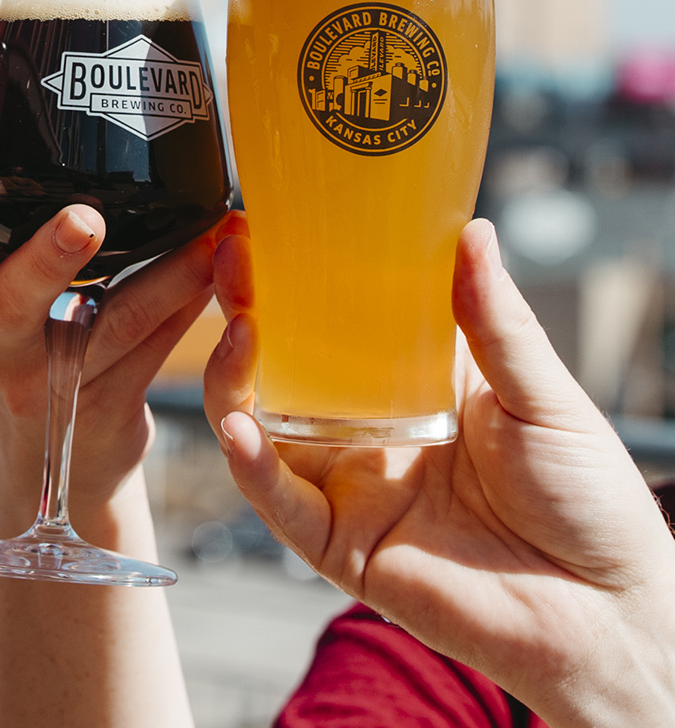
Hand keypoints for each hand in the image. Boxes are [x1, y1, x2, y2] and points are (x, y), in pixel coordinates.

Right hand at [0, 184, 232, 727]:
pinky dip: (192, 302)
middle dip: (50, 257)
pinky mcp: (108, 408)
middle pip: (18, 300)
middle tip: (82, 220)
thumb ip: (16, 247)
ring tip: (210, 234)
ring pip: (117, 322)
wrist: (61, 463)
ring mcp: (53, 385)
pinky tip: (222, 269)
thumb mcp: (4, 308)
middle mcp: (1, 346)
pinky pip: (158, 346)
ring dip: (168, 275)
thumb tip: (76, 150)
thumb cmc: (35, 357)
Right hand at [206, 218, 674, 727]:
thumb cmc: (591, 505)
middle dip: (245, 314)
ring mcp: (350, 489)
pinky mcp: (342, 546)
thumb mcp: (542, 396)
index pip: (336, 327)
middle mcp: (368, 435)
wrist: (609, 611)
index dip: (297, 281)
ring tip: (238, 333)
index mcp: (414, 390)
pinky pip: (279, 503)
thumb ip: (495, 322)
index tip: (269, 230)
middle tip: (231, 261)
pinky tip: (239, 428)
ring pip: (260, 430)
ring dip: (233, 381)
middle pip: (280, 371)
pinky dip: (251, 465)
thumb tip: (473, 234)